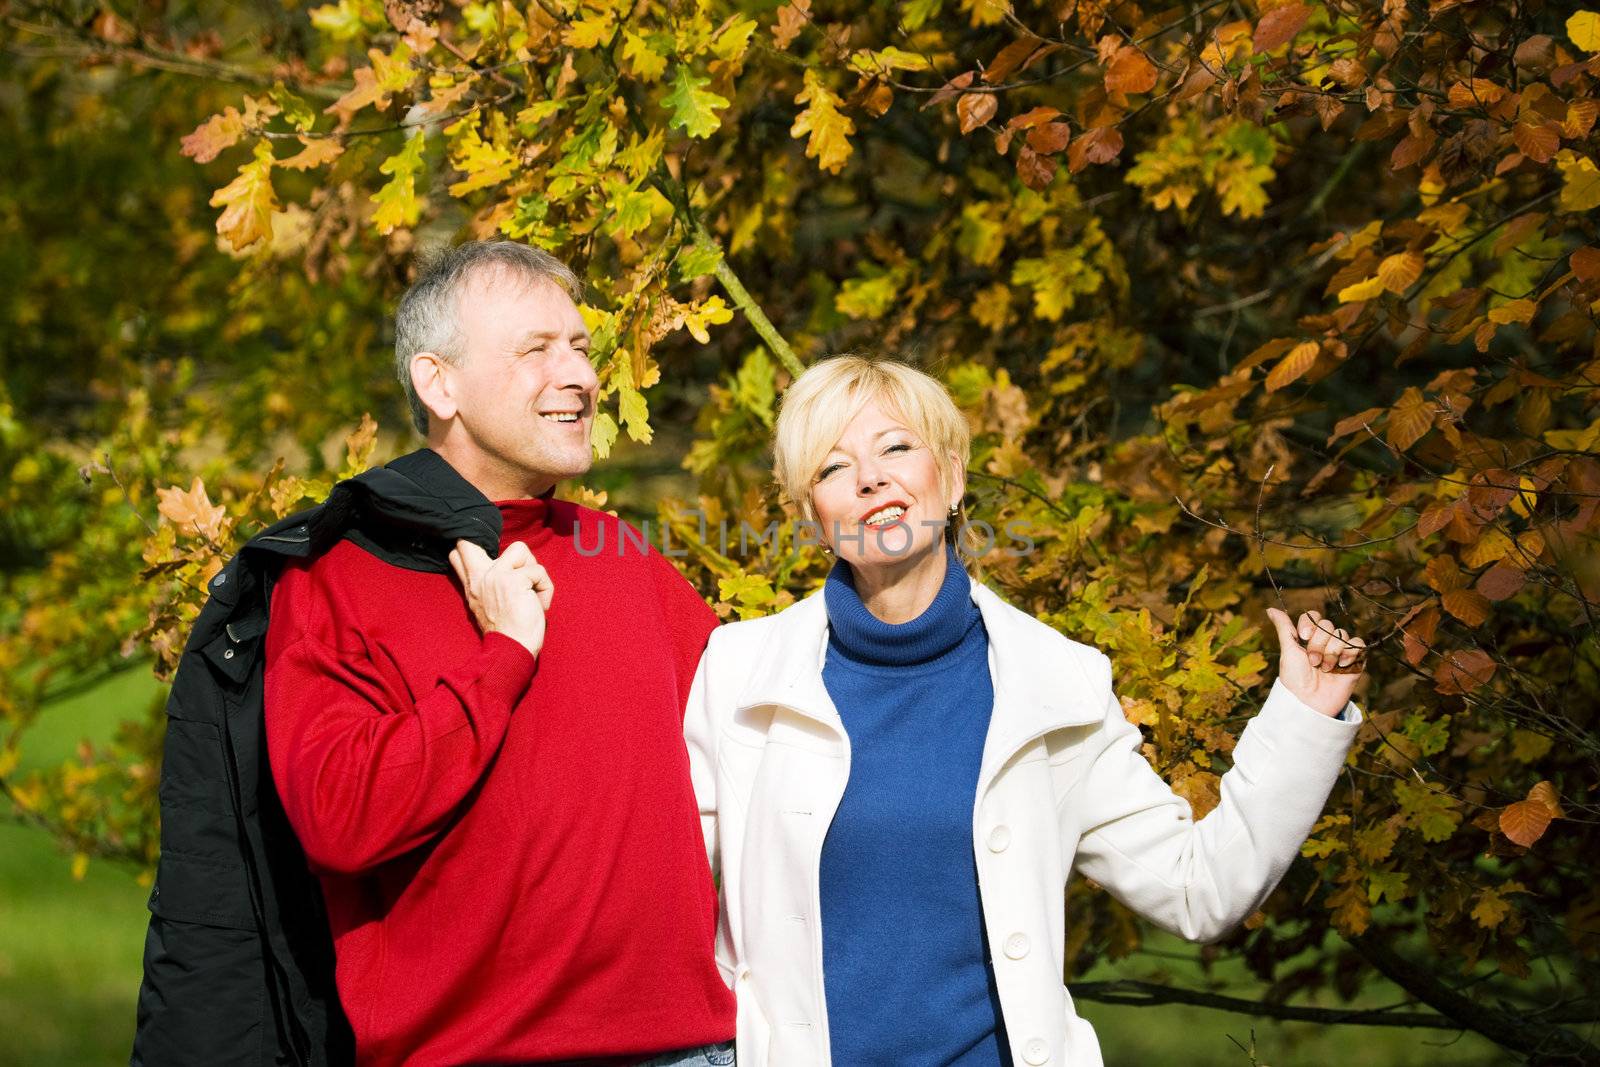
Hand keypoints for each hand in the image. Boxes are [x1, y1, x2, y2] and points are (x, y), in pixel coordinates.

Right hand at [448, 540, 553, 658]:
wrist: (511, 650)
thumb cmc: (507, 631)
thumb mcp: (485, 605)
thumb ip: (485, 585)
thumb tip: (496, 567)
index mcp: (472, 585)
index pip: (458, 553)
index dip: (472, 548)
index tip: (493, 561)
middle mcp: (479, 577)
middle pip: (472, 542)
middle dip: (497, 550)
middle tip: (519, 576)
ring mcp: (495, 575)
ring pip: (520, 549)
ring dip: (533, 570)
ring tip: (532, 593)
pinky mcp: (514, 580)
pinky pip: (539, 571)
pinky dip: (545, 588)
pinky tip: (540, 605)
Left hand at [1266, 607, 1366, 717]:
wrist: (1310, 702)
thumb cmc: (1295, 678)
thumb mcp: (1287, 651)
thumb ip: (1284, 628)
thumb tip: (1270, 609)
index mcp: (1308, 638)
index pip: (1314, 616)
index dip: (1310, 624)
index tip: (1304, 637)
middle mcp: (1325, 642)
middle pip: (1328, 625)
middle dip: (1319, 644)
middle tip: (1313, 662)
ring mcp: (1340, 651)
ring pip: (1342, 635)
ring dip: (1332, 652)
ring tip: (1325, 669)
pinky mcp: (1354, 661)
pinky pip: (1358, 644)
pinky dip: (1350, 652)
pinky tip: (1341, 665)